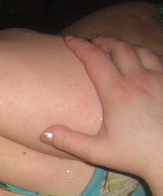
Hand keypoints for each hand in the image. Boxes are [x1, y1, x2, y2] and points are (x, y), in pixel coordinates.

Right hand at [41, 35, 162, 183]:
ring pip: (140, 50)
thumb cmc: (135, 156)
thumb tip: (44, 133)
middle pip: (118, 48)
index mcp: (116, 92)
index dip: (80, 46)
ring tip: (114, 48)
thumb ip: (69, 141)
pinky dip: (145, 55)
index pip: (94, 58)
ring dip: (124, 45)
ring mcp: (159, 79)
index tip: (69, 40)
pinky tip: (141, 61)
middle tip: (91, 41)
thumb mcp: (97, 152)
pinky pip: (158, 60)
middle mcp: (138, 79)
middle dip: (102, 41)